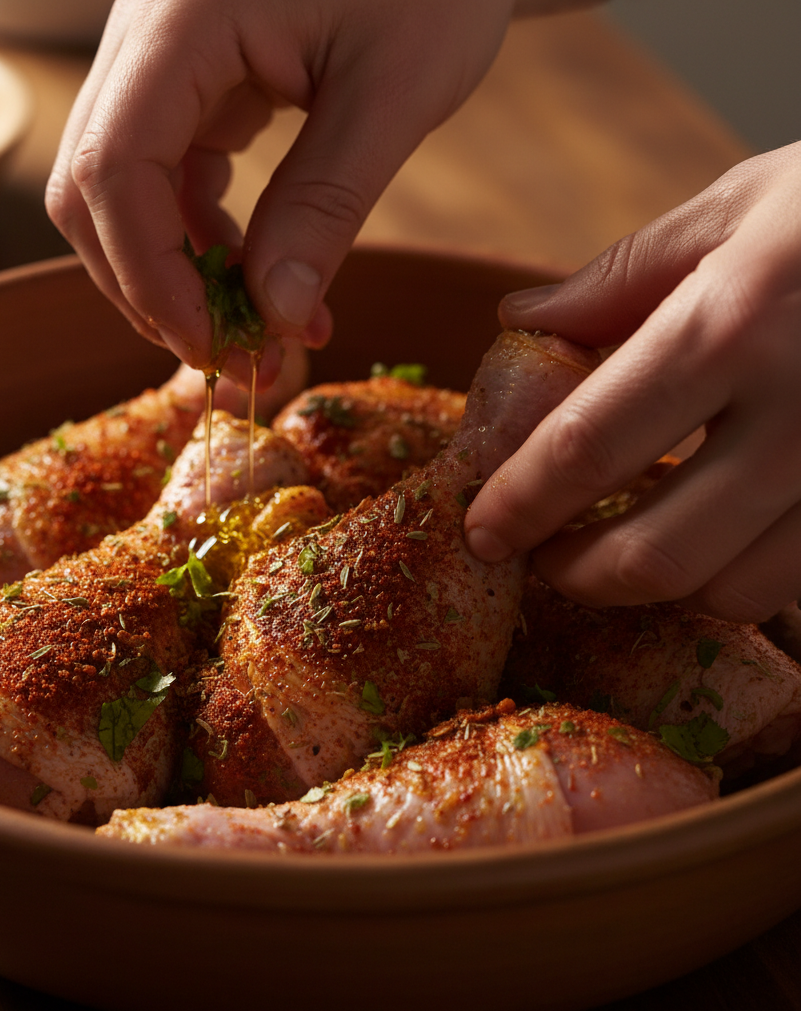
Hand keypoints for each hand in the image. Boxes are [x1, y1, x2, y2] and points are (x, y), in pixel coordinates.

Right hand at [46, 0, 515, 388]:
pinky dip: (210, 245)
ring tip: (263, 339)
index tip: (213, 349)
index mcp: (181, 19)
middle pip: (93, 191)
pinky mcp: (192, 83)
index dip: (152, 276)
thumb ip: (326, 204)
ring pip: (125, 195)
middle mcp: (145, 35)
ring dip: (184, 279)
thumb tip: (272, 316)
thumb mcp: (394, 91)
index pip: (112, 169)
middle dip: (157, 291)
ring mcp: (161, 59)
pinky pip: (172, 180)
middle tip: (237, 362)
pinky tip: (266, 285)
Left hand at [464, 142, 800, 622]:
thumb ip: (620, 276)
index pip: (587, 445)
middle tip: (546, 559)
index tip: (482, 532)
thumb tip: (520, 320)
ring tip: (627, 548)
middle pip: (657, 551)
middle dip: (580, 573)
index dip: (521, 504)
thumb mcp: (737, 207)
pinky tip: (715, 541)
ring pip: (736, 590)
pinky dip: (742, 581)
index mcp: (732, 323)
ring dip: (661, 586)